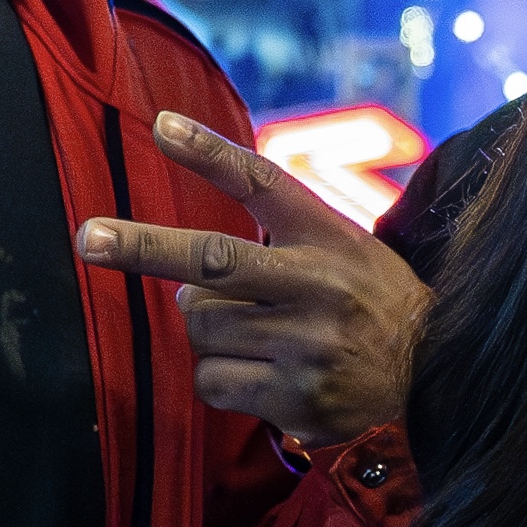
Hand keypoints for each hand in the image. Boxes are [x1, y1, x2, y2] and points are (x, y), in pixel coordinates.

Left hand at [74, 111, 427, 443]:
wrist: (437, 380)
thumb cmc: (373, 305)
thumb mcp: (347, 248)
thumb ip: (278, 241)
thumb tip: (183, 282)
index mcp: (330, 237)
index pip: (263, 184)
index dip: (209, 153)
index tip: (161, 127)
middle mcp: (318, 286)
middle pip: (210, 259)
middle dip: (142, 248)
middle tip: (89, 238)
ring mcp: (306, 344)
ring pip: (202, 326)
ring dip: (207, 328)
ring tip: (255, 333)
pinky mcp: (296, 398)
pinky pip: (212, 381)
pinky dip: (220, 377)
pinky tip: (261, 375)